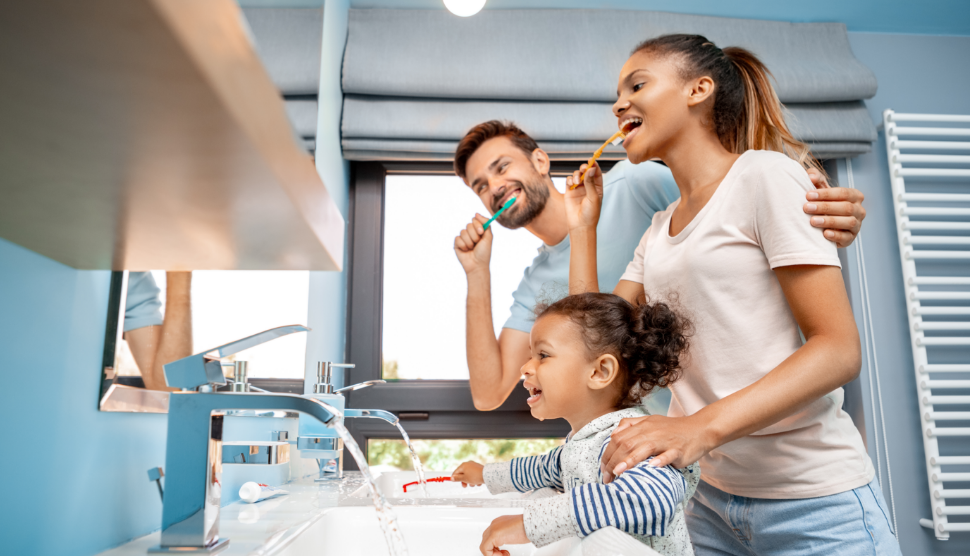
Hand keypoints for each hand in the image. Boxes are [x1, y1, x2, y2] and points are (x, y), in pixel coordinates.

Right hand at [452, 461, 484, 486]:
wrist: (487, 475)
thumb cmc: (475, 476)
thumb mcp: (464, 479)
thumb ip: (457, 478)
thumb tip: (451, 478)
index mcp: (463, 465)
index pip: (456, 472)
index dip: (454, 477)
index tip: (454, 482)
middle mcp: (468, 464)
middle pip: (463, 474)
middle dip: (464, 481)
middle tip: (465, 486)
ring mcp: (474, 466)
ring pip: (469, 475)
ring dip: (470, 481)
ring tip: (474, 484)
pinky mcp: (479, 469)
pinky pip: (474, 475)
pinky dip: (475, 479)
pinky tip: (478, 482)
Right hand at [454, 215, 492, 274]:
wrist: (477, 265)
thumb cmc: (484, 253)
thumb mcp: (488, 237)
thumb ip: (486, 224)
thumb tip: (476, 214)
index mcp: (478, 230)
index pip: (475, 220)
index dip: (477, 225)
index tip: (481, 233)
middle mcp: (471, 233)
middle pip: (469, 225)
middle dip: (474, 236)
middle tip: (477, 243)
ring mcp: (463, 238)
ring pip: (463, 232)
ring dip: (469, 242)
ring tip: (471, 248)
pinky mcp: (457, 244)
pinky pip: (457, 239)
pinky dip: (463, 245)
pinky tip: (466, 250)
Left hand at [480, 514, 527, 555]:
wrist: (532, 523)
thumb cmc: (528, 527)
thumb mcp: (514, 532)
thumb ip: (507, 536)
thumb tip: (506, 542)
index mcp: (499, 523)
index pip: (490, 537)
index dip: (496, 547)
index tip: (505, 551)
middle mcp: (494, 525)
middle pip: (485, 540)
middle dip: (494, 550)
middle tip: (504, 554)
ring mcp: (493, 529)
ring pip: (484, 545)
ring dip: (493, 553)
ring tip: (504, 554)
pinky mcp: (493, 535)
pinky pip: (485, 549)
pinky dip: (492, 555)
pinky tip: (503, 554)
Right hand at [564, 162, 602, 232]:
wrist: (580, 225)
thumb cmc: (590, 214)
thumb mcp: (593, 197)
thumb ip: (590, 182)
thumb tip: (590, 169)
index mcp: (597, 187)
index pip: (596, 173)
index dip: (594, 165)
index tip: (591, 160)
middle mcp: (588, 187)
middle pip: (586, 172)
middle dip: (584, 168)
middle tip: (583, 168)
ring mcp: (578, 189)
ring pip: (576, 175)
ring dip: (576, 175)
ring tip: (576, 181)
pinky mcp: (569, 192)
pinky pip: (568, 181)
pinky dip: (569, 179)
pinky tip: (571, 184)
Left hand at [600, 414, 714, 483]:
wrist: (699, 429)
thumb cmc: (673, 429)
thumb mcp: (650, 421)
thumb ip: (630, 425)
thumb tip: (613, 434)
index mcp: (642, 426)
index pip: (618, 438)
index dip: (607, 453)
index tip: (603, 468)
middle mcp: (651, 432)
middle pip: (627, 444)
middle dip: (614, 460)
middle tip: (607, 477)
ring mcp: (665, 441)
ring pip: (644, 448)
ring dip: (630, 460)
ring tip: (619, 472)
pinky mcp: (678, 450)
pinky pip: (668, 455)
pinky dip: (660, 461)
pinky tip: (651, 467)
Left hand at [804, 168, 864, 247]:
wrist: (823, 224)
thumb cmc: (823, 203)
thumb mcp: (821, 190)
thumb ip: (816, 179)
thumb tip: (811, 175)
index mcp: (854, 195)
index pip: (843, 193)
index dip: (826, 194)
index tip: (808, 195)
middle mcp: (859, 210)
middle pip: (846, 207)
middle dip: (825, 207)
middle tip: (806, 208)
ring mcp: (857, 225)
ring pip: (849, 222)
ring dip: (829, 221)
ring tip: (812, 221)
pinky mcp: (851, 238)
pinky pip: (846, 237)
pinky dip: (836, 236)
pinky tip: (824, 234)